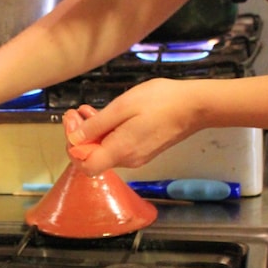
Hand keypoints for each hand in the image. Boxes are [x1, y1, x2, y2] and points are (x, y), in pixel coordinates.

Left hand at [64, 78, 201, 174]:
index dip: (73, 148)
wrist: (196, 106)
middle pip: (93, 158)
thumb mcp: (123, 107)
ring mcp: (137, 156)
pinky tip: (104, 115)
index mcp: (121, 151)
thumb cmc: (161, 101)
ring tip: (85, 110)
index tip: (72, 123)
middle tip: (74, 113)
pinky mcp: (143, 150)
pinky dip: (106, 132)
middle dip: (78, 136)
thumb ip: (97, 125)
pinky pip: (116, 146)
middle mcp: (127, 160)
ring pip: (104, 150)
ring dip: (91, 132)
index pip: (86, 166)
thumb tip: (74, 139)